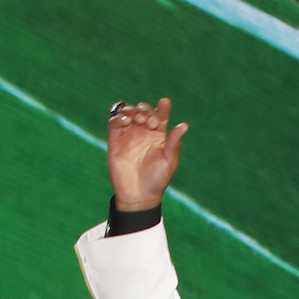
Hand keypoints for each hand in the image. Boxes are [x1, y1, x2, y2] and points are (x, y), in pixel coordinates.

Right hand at [107, 98, 185, 212]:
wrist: (138, 195)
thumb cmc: (157, 180)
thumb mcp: (169, 161)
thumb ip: (174, 142)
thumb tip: (184, 125)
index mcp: (158, 136)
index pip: (160, 115)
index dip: (163, 107)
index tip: (165, 103)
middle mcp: (143, 132)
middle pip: (143, 110)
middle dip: (146, 110)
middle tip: (150, 122)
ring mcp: (128, 135)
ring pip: (128, 112)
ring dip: (132, 110)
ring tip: (137, 120)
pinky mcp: (115, 140)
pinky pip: (114, 121)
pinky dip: (119, 116)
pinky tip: (126, 121)